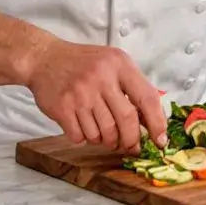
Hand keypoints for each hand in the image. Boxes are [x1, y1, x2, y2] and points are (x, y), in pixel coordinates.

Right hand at [27, 36, 167, 153]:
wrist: (45, 58)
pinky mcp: (64, 108)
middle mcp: (101, 77)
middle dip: (131, 140)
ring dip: (106, 140)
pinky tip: (82, 124)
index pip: (148, 98)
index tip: (160, 140)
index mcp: (119, 64)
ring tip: (101, 128)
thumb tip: (153, 120)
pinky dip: (85, 137)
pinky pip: (82, 137)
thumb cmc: (83, 63)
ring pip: (104, 134)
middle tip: (130, 146)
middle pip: (127, 122)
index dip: (157, 123)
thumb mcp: (112, 62)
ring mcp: (81, 93)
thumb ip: (133, 86)